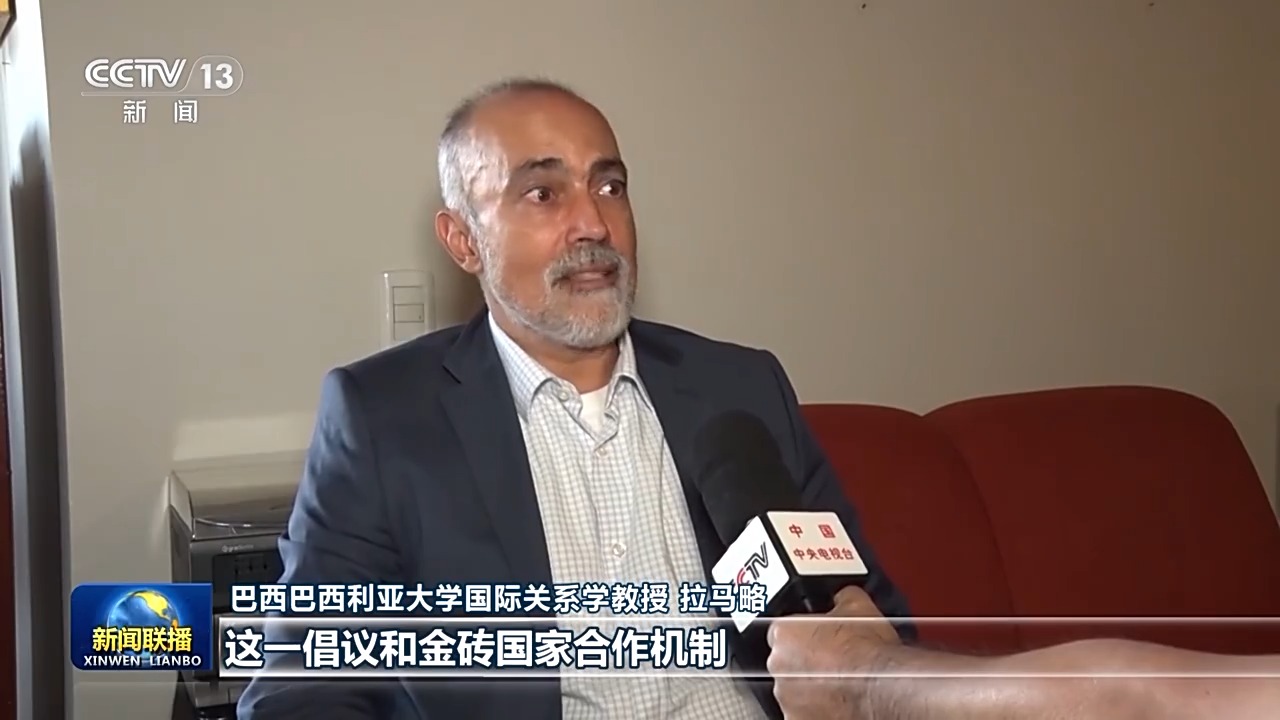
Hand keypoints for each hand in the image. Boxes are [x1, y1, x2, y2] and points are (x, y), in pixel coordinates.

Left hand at [766, 586, 902, 719]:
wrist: (884, 687)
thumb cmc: (869, 651)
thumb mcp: (858, 605)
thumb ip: (841, 597)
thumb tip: (843, 595)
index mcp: (783, 633)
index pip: (783, 630)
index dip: (804, 633)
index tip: (818, 637)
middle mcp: (778, 665)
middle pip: (786, 660)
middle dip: (805, 661)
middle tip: (832, 661)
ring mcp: (787, 697)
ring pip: (794, 689)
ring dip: (811, 686)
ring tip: (839, 682)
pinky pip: (804, 712)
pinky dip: (818, 709)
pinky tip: (839, 702)